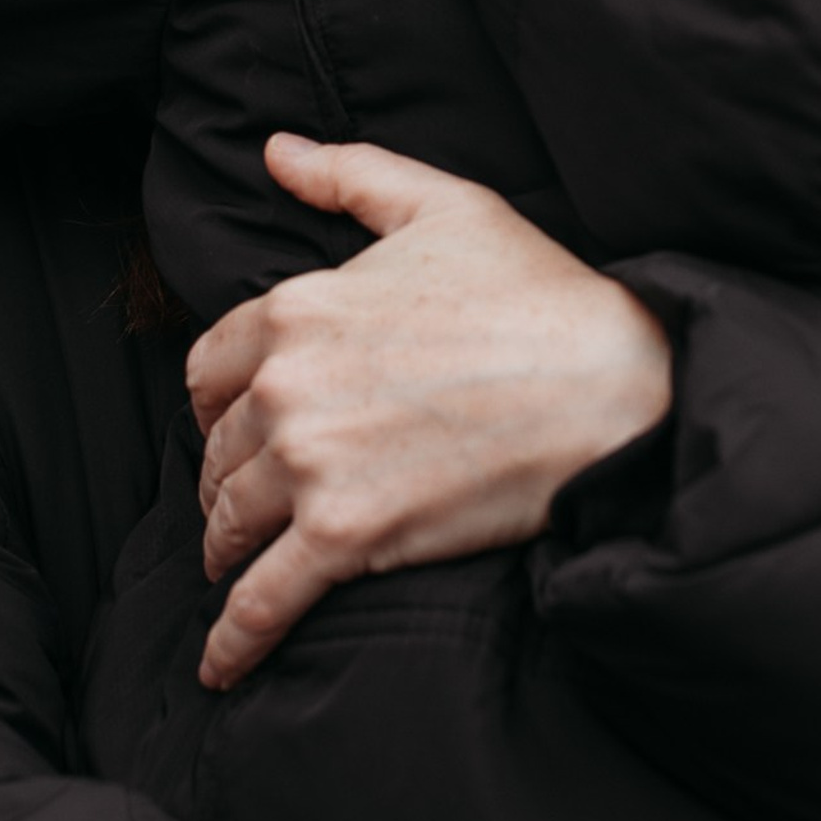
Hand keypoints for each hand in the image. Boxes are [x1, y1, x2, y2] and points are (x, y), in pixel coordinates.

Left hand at [187, 135, 671, 689]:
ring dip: (227, 549)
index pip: (209, 368)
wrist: (612, 384)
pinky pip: (264, 600)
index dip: (216, 403)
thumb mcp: (441, 207)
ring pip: (231, 520)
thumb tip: (275, 152)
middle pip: (217, 450)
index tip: (230, 427)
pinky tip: (219, 667)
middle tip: (243, 502)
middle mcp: (287, 385)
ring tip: (236, 568)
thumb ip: (347, 175)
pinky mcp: (350, 537)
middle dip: (225, 478)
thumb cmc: (535, 290)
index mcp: (296, 306)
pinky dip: (234, 640)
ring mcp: (312, 464)